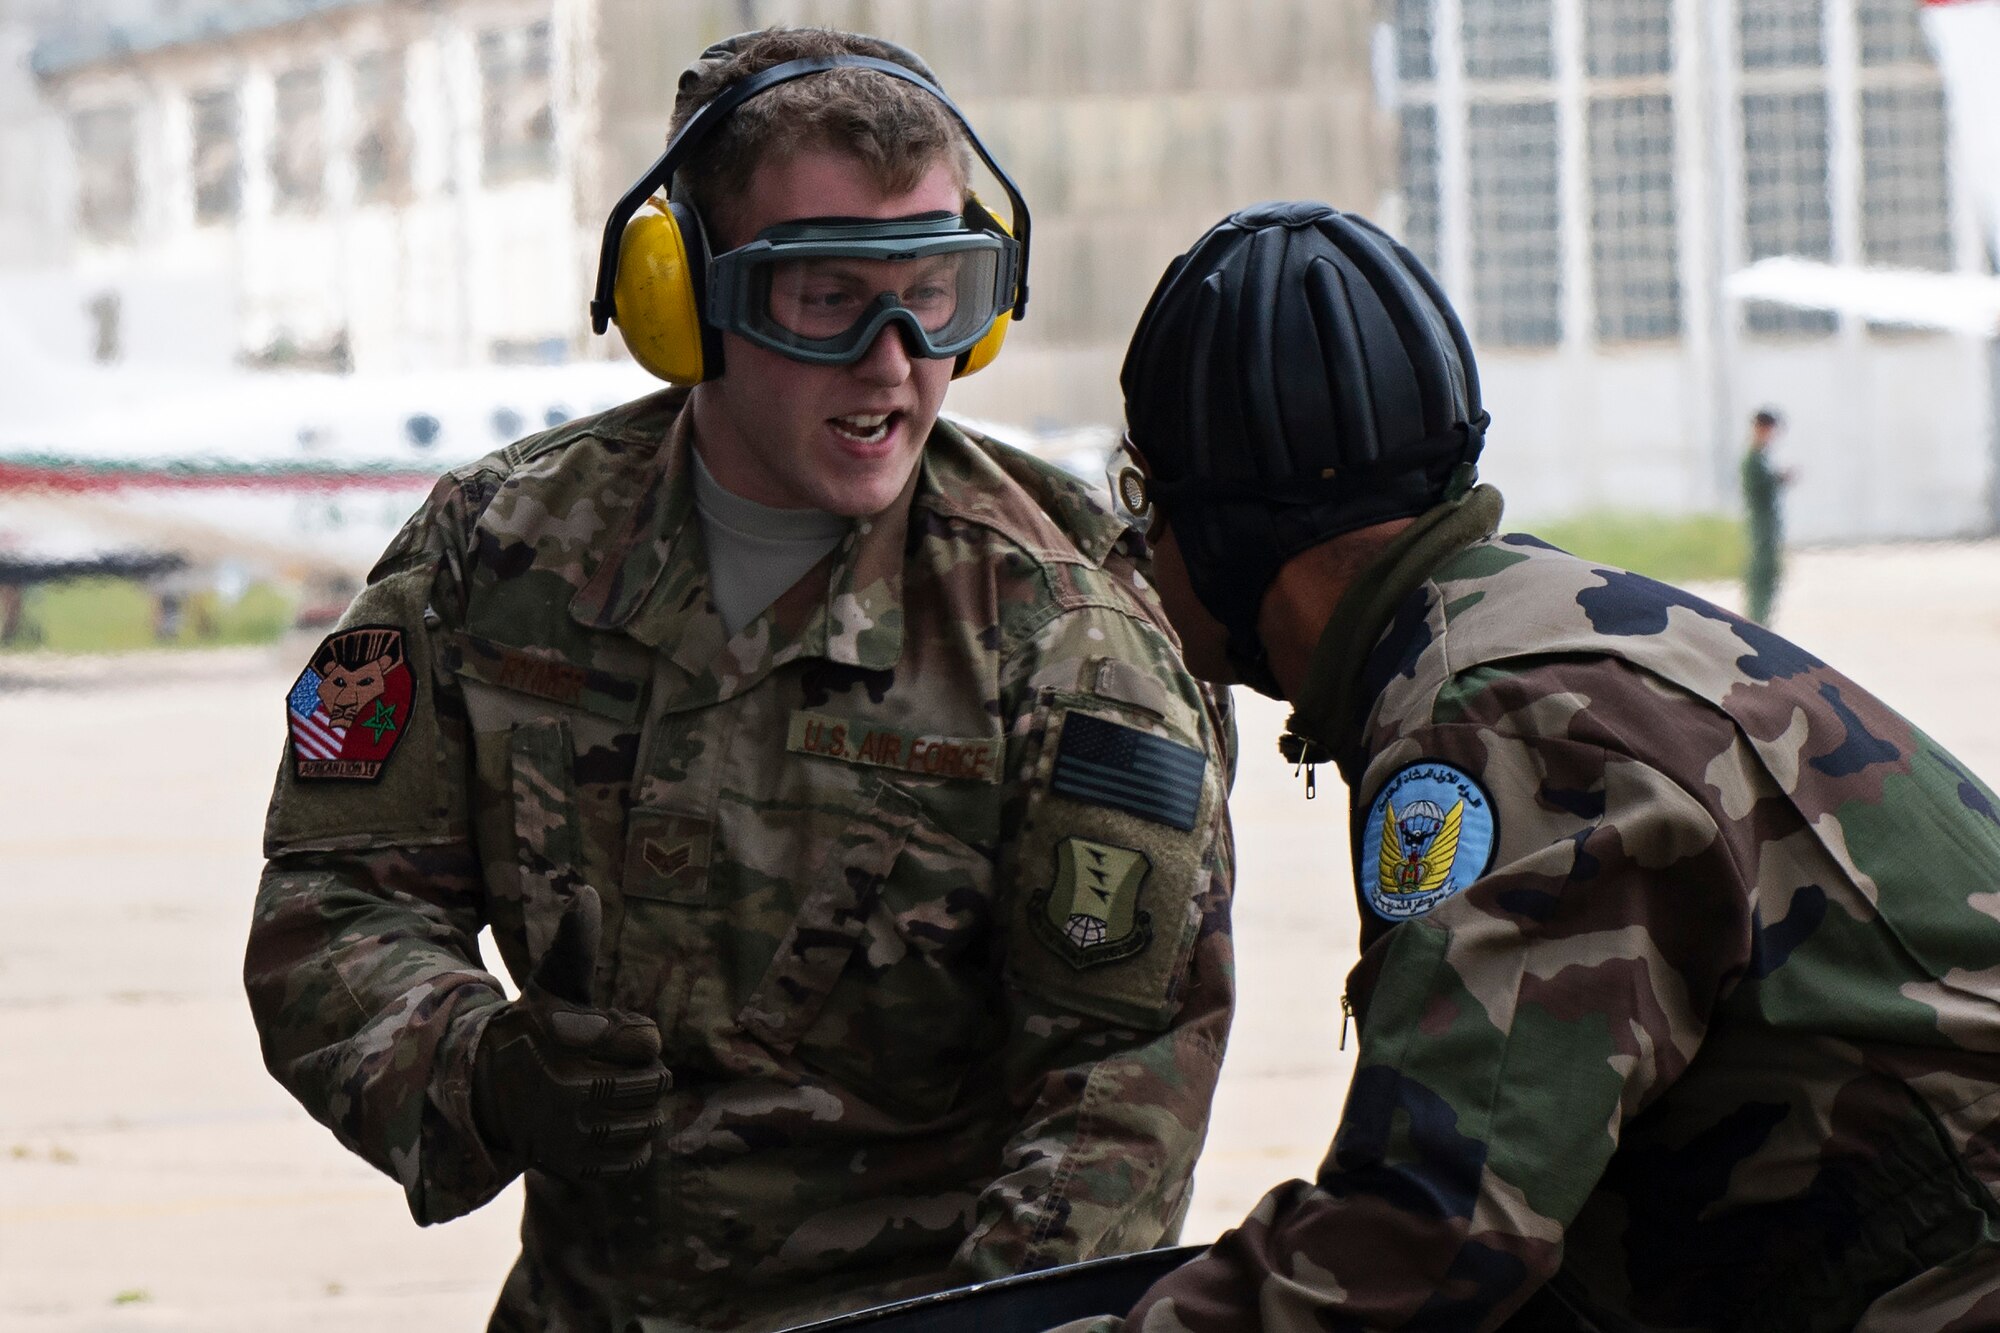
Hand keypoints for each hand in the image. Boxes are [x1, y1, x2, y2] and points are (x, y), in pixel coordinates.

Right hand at [471, 886, 670, 1178]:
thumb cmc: (532, 1032)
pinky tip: (608, 1126)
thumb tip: (587, 891)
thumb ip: (576, 944)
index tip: (614, 1034)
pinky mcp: (576, 1167)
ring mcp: (571, 1134)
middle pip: (655, 1082)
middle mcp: (568, 1089)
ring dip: (641, 1109)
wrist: (484, 1095)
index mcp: (568, 1040)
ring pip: (649, 1122)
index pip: (648, 1040)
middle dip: (644, 1071)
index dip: (638, 1035)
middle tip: (615, 1067)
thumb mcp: (550, 986)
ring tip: (613, 1096)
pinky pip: (635, 1159)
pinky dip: (631, 1145)